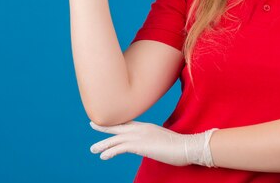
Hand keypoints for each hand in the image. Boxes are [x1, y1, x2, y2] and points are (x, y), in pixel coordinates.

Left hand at [89, 120, 218, 167]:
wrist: (186, 146)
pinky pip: (120, 148)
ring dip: (103, 144)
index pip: (128, 124)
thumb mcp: (164, 141)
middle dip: (105, 127)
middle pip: (119, 127)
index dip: (117, 123)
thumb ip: (155, 141)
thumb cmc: (180, 146)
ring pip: (116, 139)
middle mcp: (141, 129)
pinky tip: (104, 156)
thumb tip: (154, 145)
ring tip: (94, 150)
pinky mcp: (139, 145)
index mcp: (147, 127)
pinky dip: (110, 152)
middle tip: (92, 124)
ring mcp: (140, 136)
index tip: (108, 123)